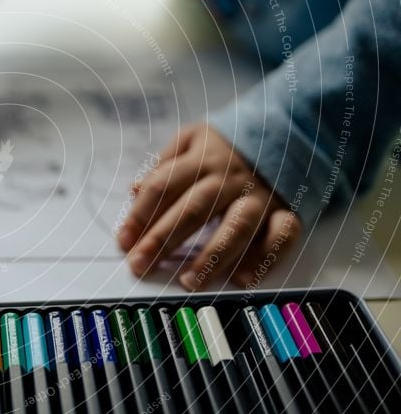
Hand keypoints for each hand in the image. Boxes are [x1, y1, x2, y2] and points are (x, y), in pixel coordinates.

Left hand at [117, 123, 300, 290]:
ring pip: (236, 227)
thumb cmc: (226, 146)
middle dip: (163, 239)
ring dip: (211, 256)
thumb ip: (163, 165)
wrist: (289, 133)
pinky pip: (281, 237)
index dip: (140, 215)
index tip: (123, 241)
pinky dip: (263, 259)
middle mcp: (230, 178)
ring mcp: (260, 196)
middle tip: (140, 264)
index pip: (163, 187)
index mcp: (202, 159)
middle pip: (193, 210)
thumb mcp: (192, 140)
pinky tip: (241, 279)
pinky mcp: (287, 211)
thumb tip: (133, 190)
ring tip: (188, 280)